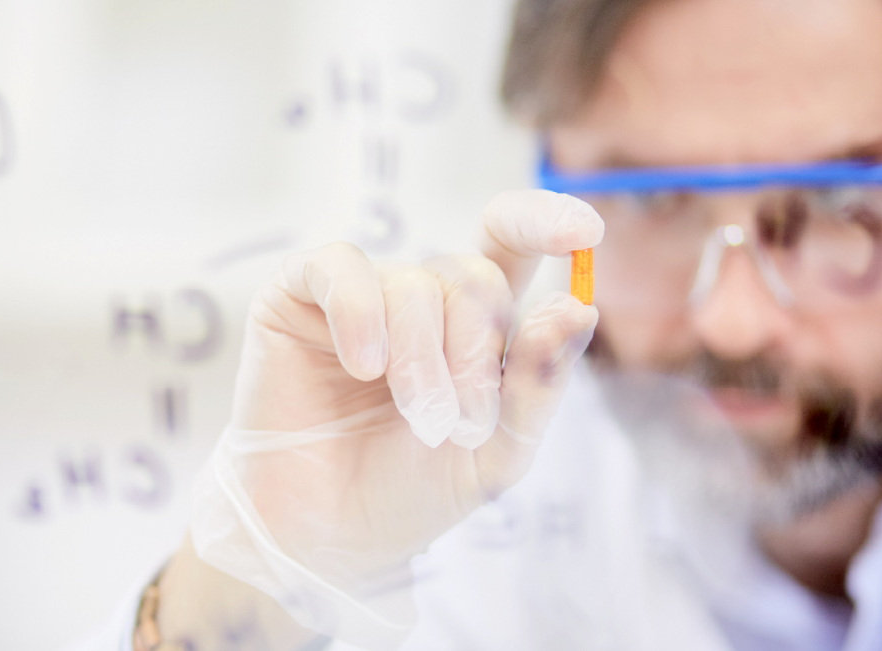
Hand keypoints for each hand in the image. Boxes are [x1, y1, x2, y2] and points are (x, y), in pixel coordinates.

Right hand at [186, 190, 602, 648]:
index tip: (583, 232)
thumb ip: (538, 385)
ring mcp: (359, 294)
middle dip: (476, 355)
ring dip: (422, 358)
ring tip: (415, 417)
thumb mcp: (497, 454)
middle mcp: (420, 300)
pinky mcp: (298, 297)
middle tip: (458, 424)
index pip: (513, 247)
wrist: (325, 536)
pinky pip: (342, 270)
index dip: (545, 222)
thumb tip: (577, 307)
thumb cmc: (409, 493)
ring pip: (415, 283)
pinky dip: (360, 313)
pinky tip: (363, 366)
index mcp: (474, 327)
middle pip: (474, 277)